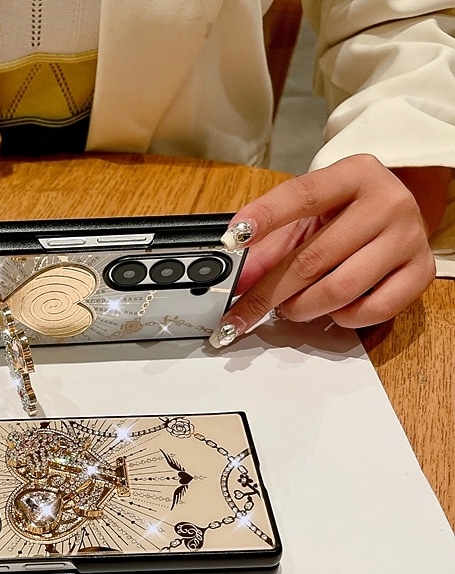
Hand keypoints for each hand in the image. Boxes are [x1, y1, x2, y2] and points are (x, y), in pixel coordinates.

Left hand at [209, 154, 437, 347]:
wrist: (397, 216)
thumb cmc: (344, 217)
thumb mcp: (305, 220)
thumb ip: (269, 247)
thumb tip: (240, 281)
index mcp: (354, 175)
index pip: (302, 195)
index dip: (264, 217)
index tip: (232, 239)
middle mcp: (387, 202)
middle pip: (313, 258)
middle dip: (268, 293)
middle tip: (240, 314)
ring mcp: (408, 238)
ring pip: (339, 289)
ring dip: (302, 308)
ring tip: (289, 308)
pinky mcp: (421, 273)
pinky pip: (371, 310)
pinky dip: (341, 318)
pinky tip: (332, 310)